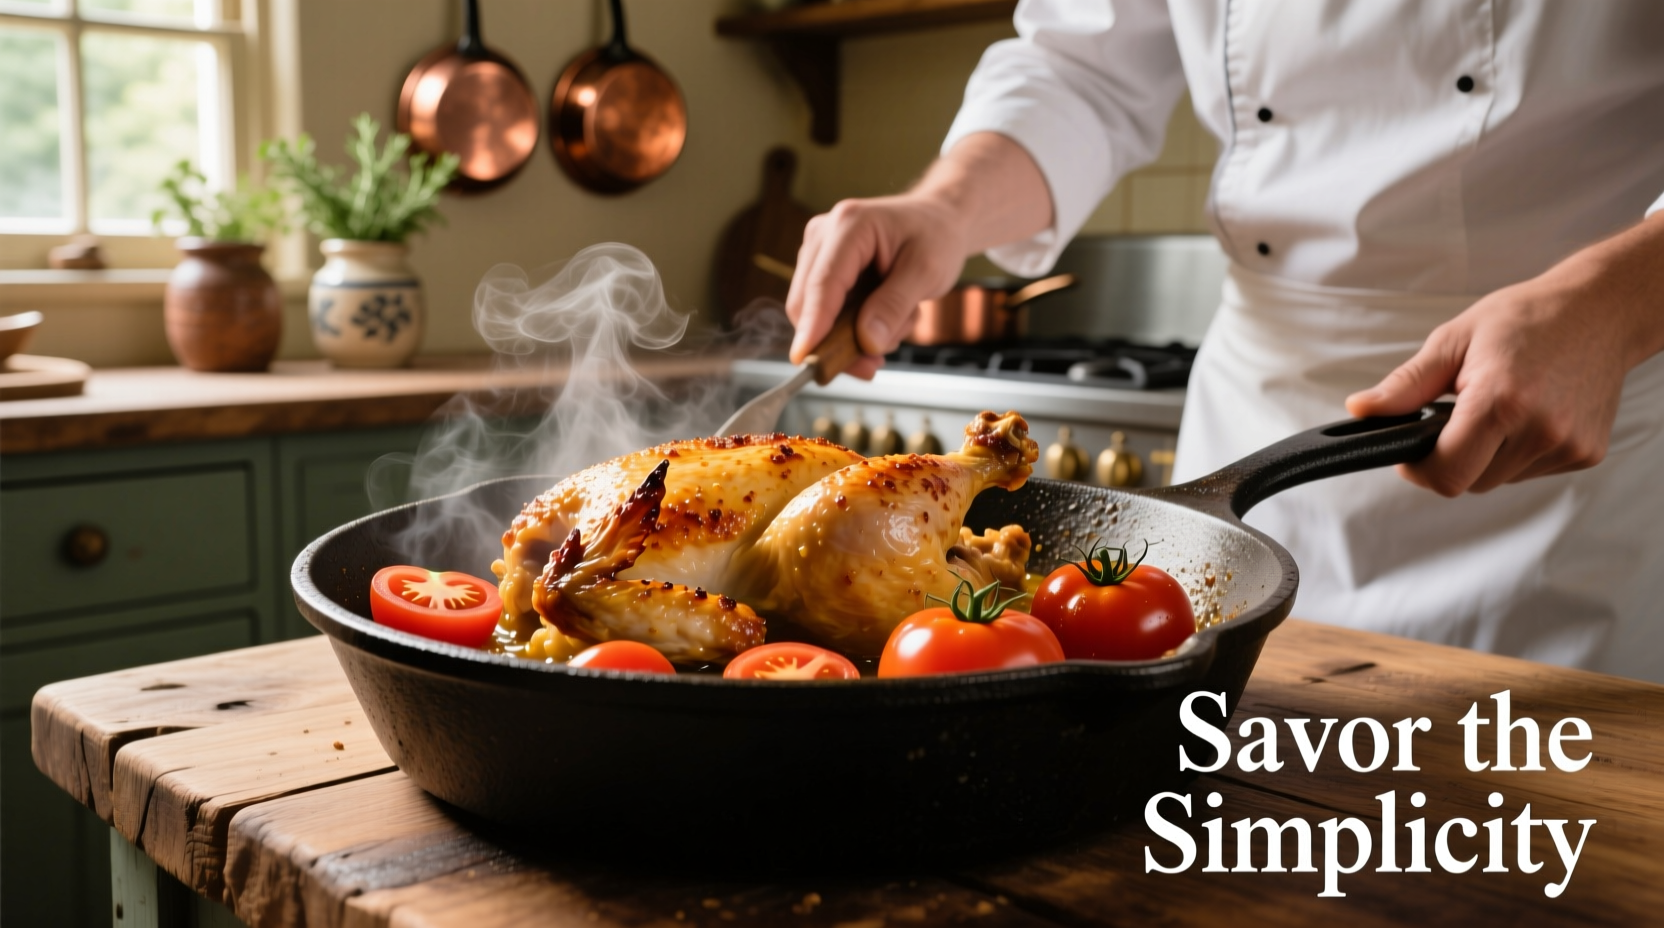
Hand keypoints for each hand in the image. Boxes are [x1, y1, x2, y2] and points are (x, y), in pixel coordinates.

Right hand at [785, 194, 966, 378]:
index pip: (823, 283)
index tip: (808, 360)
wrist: (938, 221)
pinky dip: (853, 328)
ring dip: (853, 334)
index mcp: (849, 226)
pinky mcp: (822, 268)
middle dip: (837, 341)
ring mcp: (819, 252)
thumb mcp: (927, 271)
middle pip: (806, 302)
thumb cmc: (936, 237)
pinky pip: (824, 313)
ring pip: (814, 313)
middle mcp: (824, 235)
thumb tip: (866, 341)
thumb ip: (895, 305)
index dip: (813, 325)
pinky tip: (885, 318)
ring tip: (898, 321)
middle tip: (875, 363)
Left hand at [1347, 214, 1663, 495]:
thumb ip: (1406, 385)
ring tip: (1497, 408)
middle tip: (1456, 417)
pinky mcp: (1586, 454)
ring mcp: (1567, 446)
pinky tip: (1525, 415)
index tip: (1412, 451)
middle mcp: (1540, 430)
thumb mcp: (1454, 339)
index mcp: (1501, 402)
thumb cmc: (1527, 318)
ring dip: (1485, 456)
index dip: (1419, 469)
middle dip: (1452, 458)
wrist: (1600, 310)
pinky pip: (1530, 471)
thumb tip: (1362, 411)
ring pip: (1499, 479)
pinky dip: (1517, 452)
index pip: (1446, 474)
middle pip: (1470, 482)